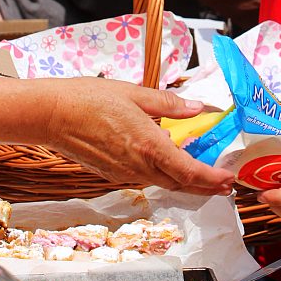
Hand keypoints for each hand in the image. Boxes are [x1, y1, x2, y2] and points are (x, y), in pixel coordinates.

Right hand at [47, 80, 234, 194]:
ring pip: (162, 182)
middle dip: (205, 186)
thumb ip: (170, 105)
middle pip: (180, 184)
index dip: (212, 180)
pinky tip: (164, 159)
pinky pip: (144, 177)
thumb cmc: (90, 99)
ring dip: (183, 180)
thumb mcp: (136, 94)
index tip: (229, 180)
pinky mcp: (111, 174)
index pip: (189, 172)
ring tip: (200, 170)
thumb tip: (198, 107)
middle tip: (225, 182)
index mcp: (149, 146)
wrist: (52, 115)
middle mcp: (138, 166)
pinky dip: (161, 173)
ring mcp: (123, 174)